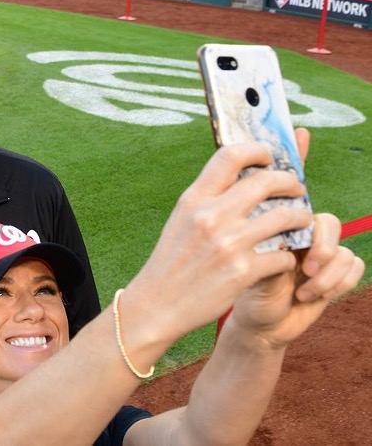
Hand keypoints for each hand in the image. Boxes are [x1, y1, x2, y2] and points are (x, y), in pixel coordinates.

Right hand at [124, 140, 314, 343]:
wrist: (156, 305)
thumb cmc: (171, 263)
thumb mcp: (181, 221)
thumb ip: (208, 199)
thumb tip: (244, 178)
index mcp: (193, 199)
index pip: (230, 155)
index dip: (258, 150)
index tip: (269, 159)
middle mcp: (210, 216)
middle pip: (267, 181)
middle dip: (290, 183)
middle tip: (296, 191)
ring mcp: (228, 244)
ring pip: (286, 216)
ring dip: (300, 218)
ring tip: (300, 222)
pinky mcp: (243, 272)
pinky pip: (283, 255)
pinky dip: (287, 257)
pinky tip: (281, 260)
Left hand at [228, 213, 364, 348]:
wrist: (265, 328)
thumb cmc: (254, 299)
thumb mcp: (256, 280)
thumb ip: (272, 261)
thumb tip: (286, 248)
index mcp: (280, 233)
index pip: (303, 214)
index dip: (305, 231)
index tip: (292, 254)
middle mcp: (303, 240)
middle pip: (331, 224)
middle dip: (324, 250)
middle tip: (307, 271)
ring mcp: (321, 258)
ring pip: (344, 253)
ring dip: (327, 279)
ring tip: (303, 295)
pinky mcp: (337, 274)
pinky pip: (356, 266)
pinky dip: (342, 283)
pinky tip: (320, 297)